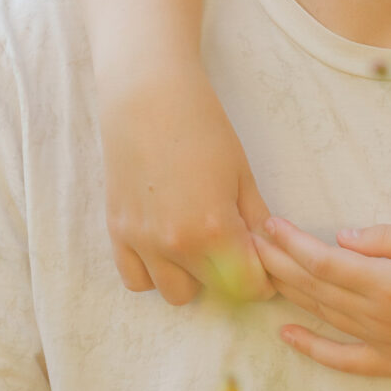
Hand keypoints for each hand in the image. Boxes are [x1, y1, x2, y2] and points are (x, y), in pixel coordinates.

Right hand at [98, 63, 272, 306]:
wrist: (146, 96)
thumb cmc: (202, 128)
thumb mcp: (241, 175)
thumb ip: (256, 223)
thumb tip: (272, 255)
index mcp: (214, 231)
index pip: (247, 286)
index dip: (263, 280)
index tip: (265, 267)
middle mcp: (176, 245)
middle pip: (215, 291)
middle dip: (230, 275)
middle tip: (234, 247)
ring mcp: (142, 241)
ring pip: (175, 294)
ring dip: (192, 278)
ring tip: (198, 247)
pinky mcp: (118, 232)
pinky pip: (136, 280)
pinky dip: (154, 273)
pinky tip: (167, 249)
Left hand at [255, 220, 390, 380]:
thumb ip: (388, 241)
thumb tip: (342, 238)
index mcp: (389, 286)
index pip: (323, 262)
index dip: (290, 243)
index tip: (268, 225)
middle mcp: (379, 320)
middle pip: (314, 289)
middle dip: (276, 264)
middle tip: (246, 243)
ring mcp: (385, 347)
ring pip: (323, 317)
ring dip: (288, 295)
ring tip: (259, 273)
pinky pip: (344, 359)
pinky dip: (312, 348)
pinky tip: (287, 335)